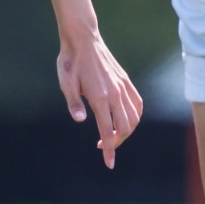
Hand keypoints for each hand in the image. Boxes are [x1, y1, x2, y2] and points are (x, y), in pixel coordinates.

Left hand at [57, 35, 141, 168]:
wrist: (83, 39)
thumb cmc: (70, 62)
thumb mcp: (66, 83)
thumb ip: (73, 103)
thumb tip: (80, 121)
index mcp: (100, 97)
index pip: (107, 131)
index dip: (110, 150)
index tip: (109, 164)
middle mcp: (115, 93)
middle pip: (125, 128)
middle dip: (117, 142)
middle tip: (103, 146)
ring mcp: (122, 86)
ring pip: (134, 118)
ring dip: (126, 131)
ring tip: (112, 134)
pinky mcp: (126, 80)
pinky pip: (138, 103)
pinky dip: (135, 116)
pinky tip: (126, 119)